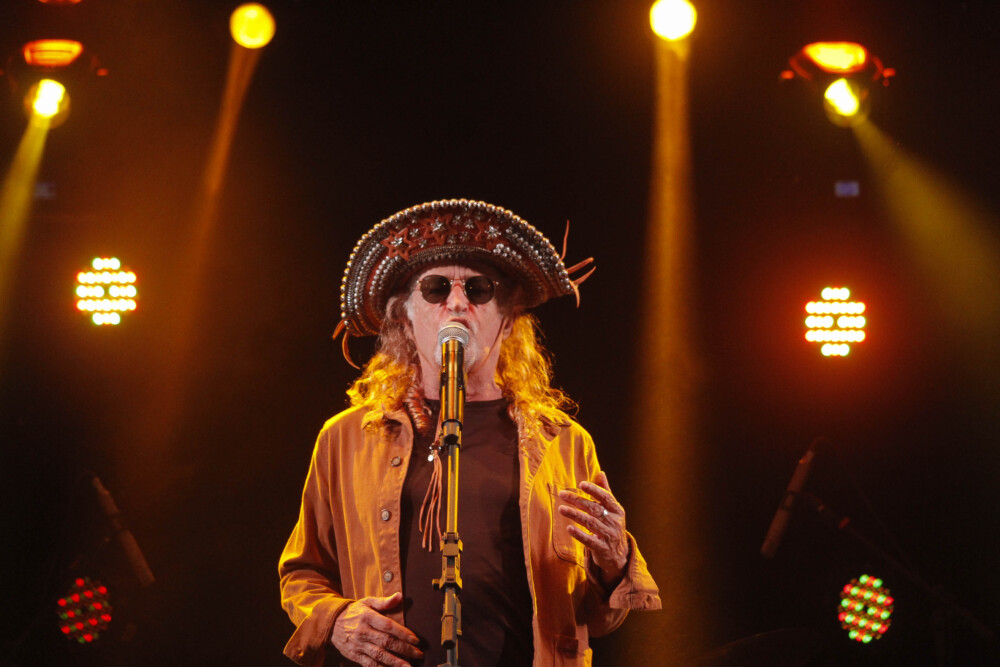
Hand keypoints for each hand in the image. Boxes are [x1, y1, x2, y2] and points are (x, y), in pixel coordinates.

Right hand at [330, 592, 422, 666]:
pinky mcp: (354, 656)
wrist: (331, 623)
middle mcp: (363, 632)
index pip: (388, 626)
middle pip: (386, 642)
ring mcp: (358, 645)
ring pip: (379, 655)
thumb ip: (384, 601)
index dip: (403, 634)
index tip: (416, 640)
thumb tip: (399, 596)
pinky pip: (369, 664)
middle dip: (404, 650)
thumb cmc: (354, 612)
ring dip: (395, 662)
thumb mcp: (367, 602)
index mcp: (367, 617)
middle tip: (418, 654)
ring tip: (408, 666)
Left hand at [558, 471, 628, 589]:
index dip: (594, 490)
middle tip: (562, 494)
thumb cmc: (612, 526)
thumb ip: (605, 491)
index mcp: (617, 510)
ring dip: (575, 515)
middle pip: (594, 509)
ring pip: (590, 523)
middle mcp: (614, 522)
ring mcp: (609, 536)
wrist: (619, 555)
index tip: (581, 484)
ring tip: (561, 509)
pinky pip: (589, 540)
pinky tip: (569, 528)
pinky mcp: (602, 549)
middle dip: (577, 500)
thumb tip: (601, 473)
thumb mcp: (612, 510)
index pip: (606, 497)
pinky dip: (579, 534)